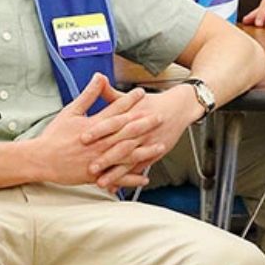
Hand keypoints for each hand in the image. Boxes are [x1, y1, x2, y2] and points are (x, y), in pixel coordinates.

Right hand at [34, 73, 156, 189]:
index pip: (115, 110)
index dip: (130, 101)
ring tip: (161, 146)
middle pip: (126, 131)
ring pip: (126, 154)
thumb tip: (99, 77)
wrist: (41, 159)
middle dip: (145, 124)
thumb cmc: (55, 135)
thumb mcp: (71, 111)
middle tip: (160, 116)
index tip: (142, 92)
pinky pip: (118, 177)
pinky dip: (132, 177)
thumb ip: (88, 95)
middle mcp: (99, 142)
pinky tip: (145, 176)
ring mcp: (99, 159)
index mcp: (93, 126)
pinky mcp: (96, 174)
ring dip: (145, 150)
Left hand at [81, 85, 202, 188]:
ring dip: (116, 173)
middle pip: (120, 145)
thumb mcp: (133, 96)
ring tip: (102, 182)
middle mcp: (140, 130)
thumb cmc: (154, 103)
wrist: (180, 108)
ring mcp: (147, 144)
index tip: (83, 138)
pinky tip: (118, 185)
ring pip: (129, 161)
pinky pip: (140, 168)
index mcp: (132, 115)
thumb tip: (98, 79)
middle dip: (105, 158)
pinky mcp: (154, 153)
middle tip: (90, 167)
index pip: (112, 123)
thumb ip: (112, 93)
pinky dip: (129, 177)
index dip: (98, 130)